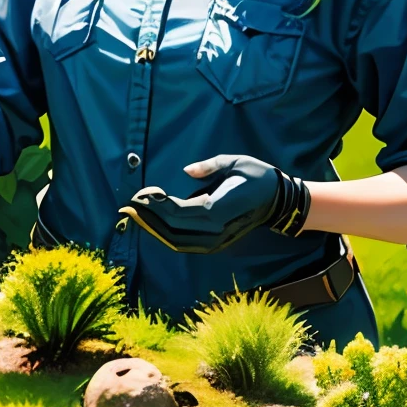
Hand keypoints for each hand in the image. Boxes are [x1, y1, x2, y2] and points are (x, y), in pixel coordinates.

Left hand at [117, 155, 310, 254]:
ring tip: (137, 213)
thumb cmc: (255, 175)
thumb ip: (209, 166)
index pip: (179, 213)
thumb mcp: (235, 162)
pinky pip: (184, 244)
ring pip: (175, 241)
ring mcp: (215, 241)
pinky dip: (165, 235)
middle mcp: (215, 231)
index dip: (157, 205)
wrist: (276, 200)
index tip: (141, 193)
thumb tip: (186, 170)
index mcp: (218, 210)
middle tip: (129, 204)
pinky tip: (153, 224)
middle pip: (172, 229)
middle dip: (148, 217)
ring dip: (153, 228)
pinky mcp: (214, 244)